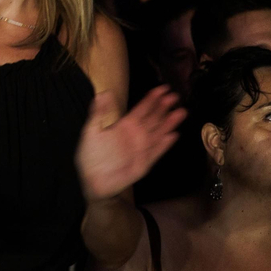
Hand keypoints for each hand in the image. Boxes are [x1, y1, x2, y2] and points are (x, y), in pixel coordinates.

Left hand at [76, 87, 184, 201]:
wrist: (94, 181)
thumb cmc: (90, 156)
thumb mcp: (91, 131)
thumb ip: (99, 112)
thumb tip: (103, 92)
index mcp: (124, 126)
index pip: (141, 109)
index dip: (152, 99)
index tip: (163, 88)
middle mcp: (135, 135)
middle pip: (153, 118)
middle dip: (164, 107)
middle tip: (175, 96)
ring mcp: (142, 148)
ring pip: (159, 132)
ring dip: (169, 123)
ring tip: (180, 112)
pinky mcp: (145, 162)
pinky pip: (157, 151)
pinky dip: (165, 144)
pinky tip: (174, 135)